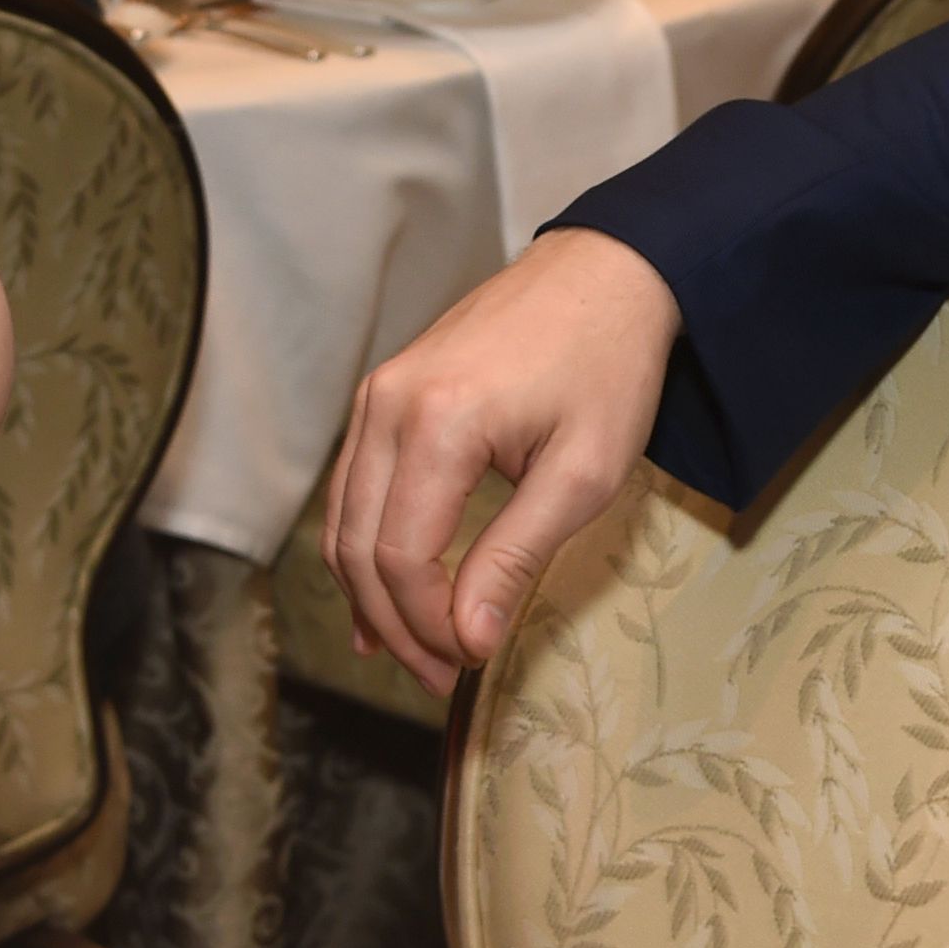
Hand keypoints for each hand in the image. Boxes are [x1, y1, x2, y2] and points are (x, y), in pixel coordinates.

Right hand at [325, 229, 680, 690]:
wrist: (605, 272)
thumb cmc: (607, 367)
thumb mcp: (582, 474)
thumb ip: (516, 556)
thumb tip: (469, 638)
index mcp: (438, 424)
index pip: (400, 558)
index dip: (430, 624)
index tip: (475, 659)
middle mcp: (387, 406)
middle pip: (357, 547)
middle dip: (396, 624)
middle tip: (442, 676)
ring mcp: (377, 394)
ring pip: (341, 521)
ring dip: (371, 595)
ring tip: (415, 651)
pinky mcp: (383, 392)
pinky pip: (354, 487)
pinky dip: (363, 547)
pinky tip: (385, 595)